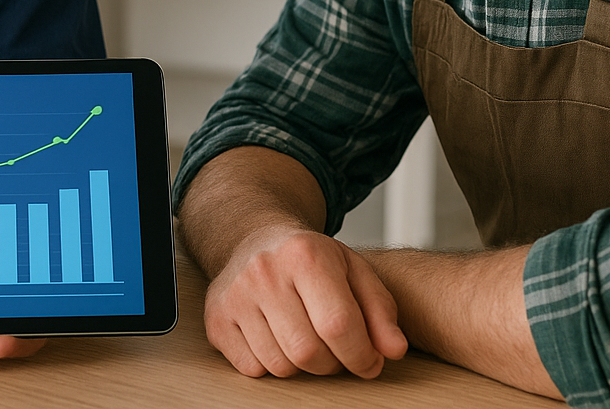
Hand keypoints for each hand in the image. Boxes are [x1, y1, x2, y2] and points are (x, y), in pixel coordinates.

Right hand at [204, 225, 407, 378]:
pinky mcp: (216, 318)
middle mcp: (265, 271)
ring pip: (280, 365)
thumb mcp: (354, 271)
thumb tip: (392, 350)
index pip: (339, 325)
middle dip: (332, 364)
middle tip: (337, 351)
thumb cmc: (311, 260)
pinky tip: (278, 339)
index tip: (369, 361)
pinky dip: (271, 365)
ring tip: (308, 341)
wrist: (256, 239)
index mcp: (305, 254)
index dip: (362, 355)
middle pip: (309, 352)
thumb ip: (380, 310)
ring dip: (302, 367)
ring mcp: (235, 295)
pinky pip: (252, 369)